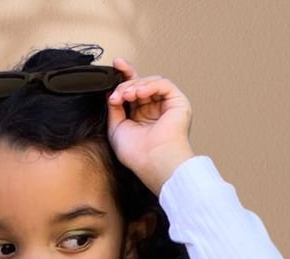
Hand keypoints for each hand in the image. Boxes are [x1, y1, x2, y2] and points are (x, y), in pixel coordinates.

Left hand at [106, 57, 194, 194]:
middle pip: (141, 83)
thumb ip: (115, 107)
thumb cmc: (137, 154)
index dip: (125, 76)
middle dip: (126, 81)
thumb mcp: (117, 127)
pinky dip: (150, 86)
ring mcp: (167, 105)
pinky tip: (139, 94)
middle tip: (117, 93)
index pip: (133, 90)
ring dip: (135, 86)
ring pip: (150, 82)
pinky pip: (163, 85)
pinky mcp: (178, 103)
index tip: (115, 65)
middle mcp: (154, 109)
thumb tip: (111, 91)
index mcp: (141, 115)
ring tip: (126, 96)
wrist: (153, 162)